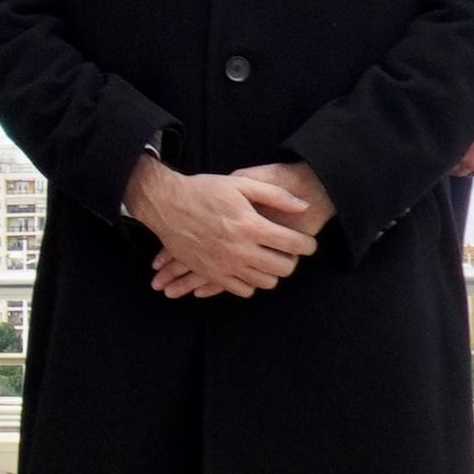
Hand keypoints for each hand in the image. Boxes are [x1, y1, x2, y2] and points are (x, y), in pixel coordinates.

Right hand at [126, 156, 316, 299]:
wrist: (165, 204)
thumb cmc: (203, 191)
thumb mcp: (240, 184)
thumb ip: (275, 195)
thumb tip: (303, 207)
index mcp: (250, 226)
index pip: (293, 244)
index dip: (308, 245)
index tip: (307, 242)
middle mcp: (240, 250)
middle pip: (283, 268)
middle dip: (292, 259)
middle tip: (288, 251)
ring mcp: (225, 265)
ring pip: (265, 282)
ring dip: (272, 272)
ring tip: (269, 259)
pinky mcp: (211, 273)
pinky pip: (242, 290)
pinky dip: (252, 283)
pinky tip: (250, 269)